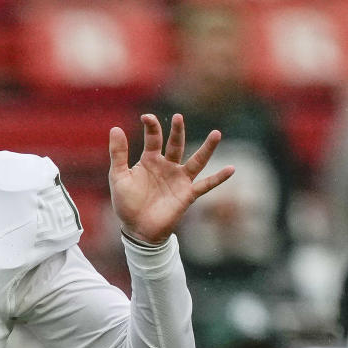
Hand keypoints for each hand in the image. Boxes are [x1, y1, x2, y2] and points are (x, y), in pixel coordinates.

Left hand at [108, 113, 233, 245]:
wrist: (137, 230)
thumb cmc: (127, 204)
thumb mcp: (118, 177)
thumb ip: (118, 153)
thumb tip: (115, 128)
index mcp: (150, 160)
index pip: (154, 138)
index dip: (151, 126)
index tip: (146, 117)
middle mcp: (168, 166)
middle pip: (176, 144)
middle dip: (177, 131)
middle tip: (178, 117)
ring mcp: (179, 179)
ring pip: (197, 160)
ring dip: (207, 148)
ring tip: (216, 133)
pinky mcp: (187, 194)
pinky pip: (206, 185)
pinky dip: (218, 178)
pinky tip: (231, 169)